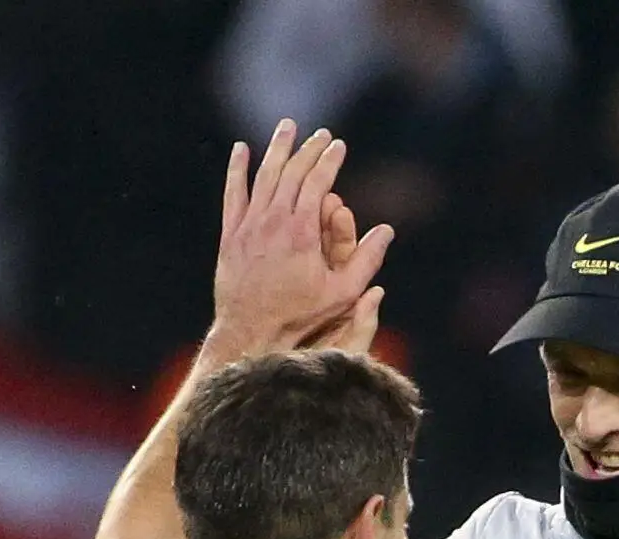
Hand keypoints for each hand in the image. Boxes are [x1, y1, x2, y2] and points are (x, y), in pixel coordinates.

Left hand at [210, 121, 393, 360]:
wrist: (250, 331)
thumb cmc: (300, 316)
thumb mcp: (342, 293)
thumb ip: (366, 260)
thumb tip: (386, 231)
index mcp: (303, 230)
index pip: (318, 182)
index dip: (330, 160)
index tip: (339, 145)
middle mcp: (275, 220)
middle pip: (293, 172)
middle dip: (309, 150)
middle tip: (320, 135)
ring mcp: (250, 225)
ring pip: (264, 175)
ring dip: (277, 149)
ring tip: (288, 127)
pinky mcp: (232, 234)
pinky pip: (234, 193)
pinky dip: (237, 169)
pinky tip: (240, 150)